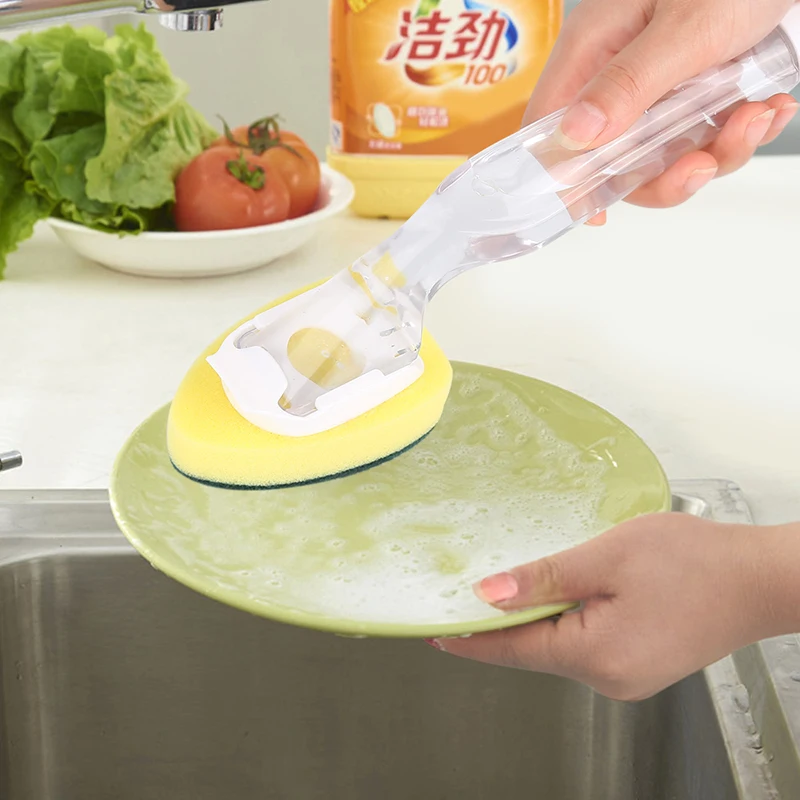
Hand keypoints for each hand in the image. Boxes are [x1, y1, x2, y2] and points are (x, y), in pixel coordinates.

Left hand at [428, 514, 796, 701]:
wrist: (759, 578)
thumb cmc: (695, 561)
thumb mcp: (607, 556)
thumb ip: (544, 577)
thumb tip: (488, 594)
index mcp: (597, 655)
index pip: (513, 650)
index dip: (470, 637)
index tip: (435, 631)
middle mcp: (610, 677)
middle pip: (534, 650)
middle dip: (499, 623)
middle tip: (463, 595)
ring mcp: (627, 675)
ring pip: (560, 646)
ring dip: (534, 619)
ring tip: (507, 589)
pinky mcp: (639, 663)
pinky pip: (585, 644)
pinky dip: (564, 621)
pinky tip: (557, 597)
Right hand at [526, 0, 798, 220]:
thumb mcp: (685, 29)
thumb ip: (628, 84)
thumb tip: (574, 135)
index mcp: (594, 47)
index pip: (550, 127)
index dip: (564, 177)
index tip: (597, 210)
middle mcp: (620, 70)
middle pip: (616, 157)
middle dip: (665, 174)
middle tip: (703, 165)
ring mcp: (661, 80)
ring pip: (669, 152)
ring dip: (718, 150)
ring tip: (756, 116)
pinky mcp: (700, 82)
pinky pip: (707, 131)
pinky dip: (744, 131)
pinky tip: (769, 107)